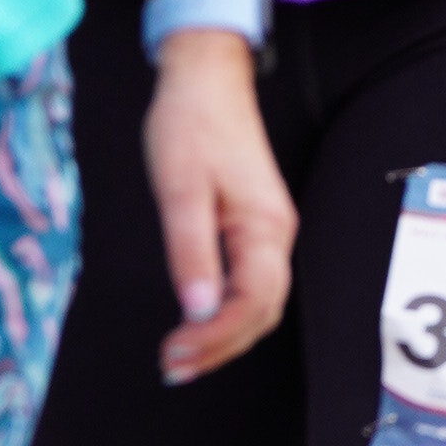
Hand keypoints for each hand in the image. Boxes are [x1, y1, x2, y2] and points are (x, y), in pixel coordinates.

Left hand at [140, 37, 295, 381]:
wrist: (207, 78)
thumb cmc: (190, 126)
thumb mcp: (180, 189)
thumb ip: (190, 251)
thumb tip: (198, 310)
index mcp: (263, 227)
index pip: (253, 303)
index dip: (216, 338)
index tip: (174, 354)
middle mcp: (275, 234)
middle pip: (262, 312)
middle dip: (219, 348)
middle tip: (170, 367)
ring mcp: (269, 231)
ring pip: (259, 302)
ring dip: (222, 335)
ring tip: (179, 356)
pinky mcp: (254, 225)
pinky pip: (250, 284)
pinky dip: (225, 313)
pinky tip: (195, 320)